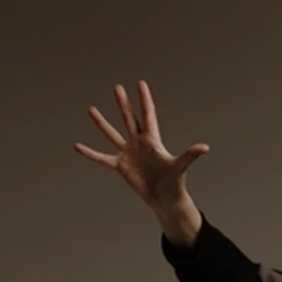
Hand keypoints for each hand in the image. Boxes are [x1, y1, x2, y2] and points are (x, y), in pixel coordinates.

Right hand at [75, 81, 207, 244]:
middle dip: (123, 103)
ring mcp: (128, 153)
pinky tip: (77, 146)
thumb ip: (190, 155)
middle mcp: (139, 143)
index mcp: (152, 140)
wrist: (165, 199)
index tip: (140, 83)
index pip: (148, 114)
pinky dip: (90, 153)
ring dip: (102, 123)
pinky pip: (102, 158)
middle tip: (117, 87)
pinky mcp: (121, 166)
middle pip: (129, 118)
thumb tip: (205, 147)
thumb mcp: (180, 167)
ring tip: (91, 109)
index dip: (144, 99)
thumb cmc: (175, 183)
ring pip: (112, 134)